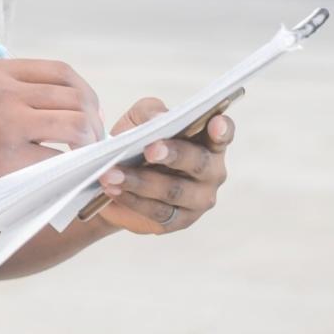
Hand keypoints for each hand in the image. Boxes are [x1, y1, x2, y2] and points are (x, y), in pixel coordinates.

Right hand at [0, 59, 103, 205]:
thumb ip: (9, 89)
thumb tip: (62, 103)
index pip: (61, 71)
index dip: (84, 93)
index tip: (88, 112)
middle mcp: (3, 91)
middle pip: (75, 98)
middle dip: (94, 122)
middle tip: (93, 143)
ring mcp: (5, 123)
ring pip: (74, 127)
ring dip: (88, 146)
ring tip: (83, 160)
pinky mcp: (4, 159)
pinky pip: (55, 161)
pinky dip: (68, 171)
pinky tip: (66, 177)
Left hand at [97, 97, 233, 234]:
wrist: (115, 177)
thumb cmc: (138, 141)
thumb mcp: (139, 119)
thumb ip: (150, 113)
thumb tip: (158, 119)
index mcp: (208, 142)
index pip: (222, 134)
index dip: (222, 129)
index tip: (214, 123)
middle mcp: (211, 172)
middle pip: (198, 163)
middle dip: (173, 155)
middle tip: (149, 150)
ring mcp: (198, 199)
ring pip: (173, 190)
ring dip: (140, 182)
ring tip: (110, 174)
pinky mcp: (179, 220)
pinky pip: (157, 211)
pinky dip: (132, 199)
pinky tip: (113, 190)